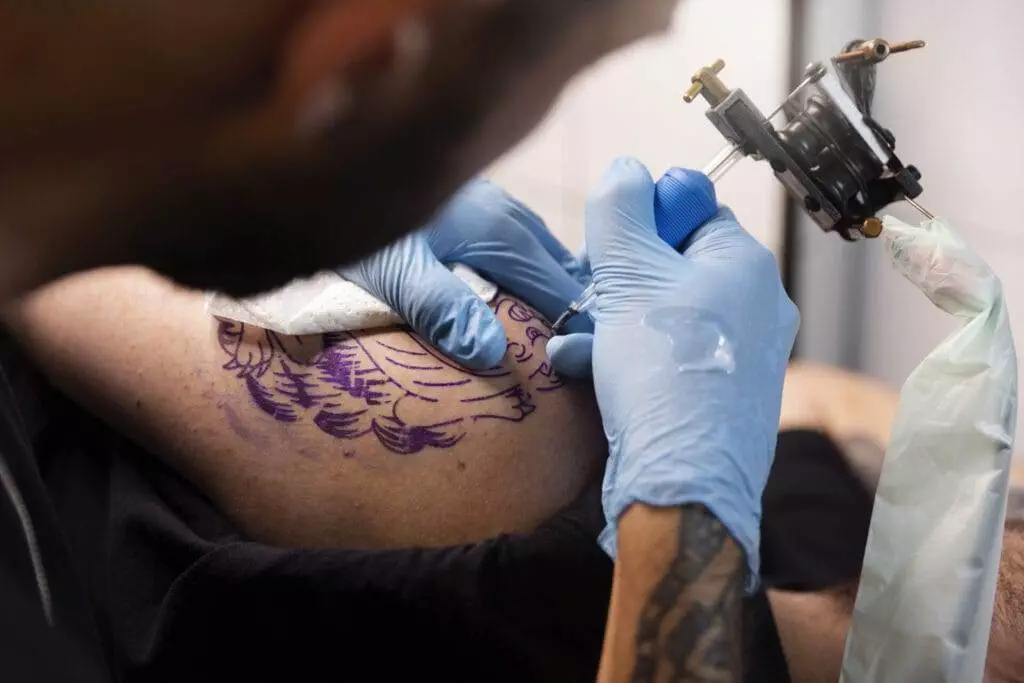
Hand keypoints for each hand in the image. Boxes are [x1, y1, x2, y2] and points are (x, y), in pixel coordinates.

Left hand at [342, 179, 591, 369]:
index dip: (578, 327)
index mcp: (500, 232)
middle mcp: (506, 211)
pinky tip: (518, 290)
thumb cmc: (354, 223)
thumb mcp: (394, 274)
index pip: (559, 288)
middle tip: (583, 356)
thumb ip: (442, 309)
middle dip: (572, 309)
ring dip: (551, 288)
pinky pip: (520, 241)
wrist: (328, 170)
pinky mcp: (473, 201)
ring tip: (559, 331)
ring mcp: (491, 201)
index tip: (592, 365)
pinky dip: (530, 270)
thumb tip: (494, 353)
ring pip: (541, 252)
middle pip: (558, 268)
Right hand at [547, 158, 798, 580]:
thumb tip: (626, 169)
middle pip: (674, 264)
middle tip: (586, 295)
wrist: (685, 481)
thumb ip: (621, 208)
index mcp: (745, 262)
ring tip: (577, 341)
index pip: (693, 209)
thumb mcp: (628, 272)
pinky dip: (630, 357)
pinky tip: (587, 369)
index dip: (643, 221)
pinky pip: (671, 357)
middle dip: (619, 277)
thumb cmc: (664, 370)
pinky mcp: (723, 397)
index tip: (608, 248)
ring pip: (666, 315)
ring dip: (613, 319)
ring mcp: (743, 355)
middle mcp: (756, 305)